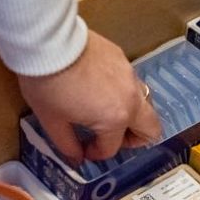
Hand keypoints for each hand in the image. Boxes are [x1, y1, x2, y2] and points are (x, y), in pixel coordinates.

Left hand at [17, 30, 161, 162]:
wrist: (47, 42)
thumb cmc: (48, 86)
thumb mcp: (52, 121)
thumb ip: (68, 145)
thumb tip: (76, 157)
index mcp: (115, 119)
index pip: (112, 147)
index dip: (96, 153)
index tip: (82, 149)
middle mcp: (131, 99)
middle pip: (151, 128)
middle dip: (134, 139)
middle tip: (110, 137)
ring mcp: (130, 76)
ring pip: (143, 103)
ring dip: (130, 115)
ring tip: (104, 112)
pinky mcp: (123, 58)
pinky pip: (131, 83)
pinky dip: (121, 93)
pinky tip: (98, 89)